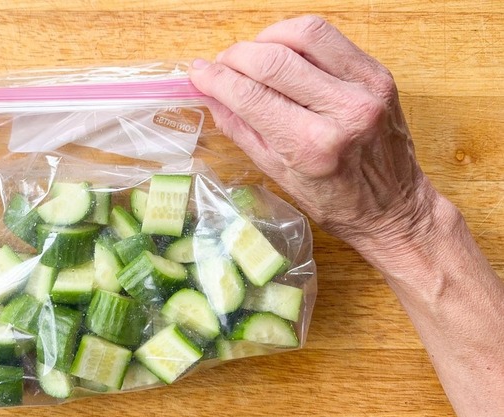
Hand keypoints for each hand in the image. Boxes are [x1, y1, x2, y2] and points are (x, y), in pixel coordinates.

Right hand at [189, 16, 442, 250]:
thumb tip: (210, 94)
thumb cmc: (334, 201)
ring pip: (304, 34)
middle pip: (273, 60)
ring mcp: (365, 88)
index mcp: (312, 147)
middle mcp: (342, 112)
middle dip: (236, 56)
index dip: (216, 79)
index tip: (198, 73)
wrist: (394, 208)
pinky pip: (330, 38)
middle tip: (221, 65)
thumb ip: (241, 129)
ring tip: (253, 56)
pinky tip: (283, 53)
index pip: (251, 96)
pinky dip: (297, 38)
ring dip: (267, 38)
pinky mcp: (378, 74)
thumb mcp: (277, 173)